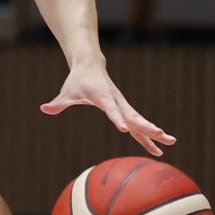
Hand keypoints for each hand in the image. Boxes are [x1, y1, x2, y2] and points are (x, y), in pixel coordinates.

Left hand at [41, 65, 174, 157]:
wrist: (90, 65)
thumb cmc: (77, 80)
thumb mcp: (66, 92)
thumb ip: (58, 103)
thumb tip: (44, 108)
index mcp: (103, 97)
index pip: (111, 110)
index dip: (117, 119)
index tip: (124, 129)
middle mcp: (117, 102)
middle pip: (134, 116)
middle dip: (148, 127)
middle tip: (162, 135)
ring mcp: (123, 106)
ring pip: (141, 121)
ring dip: (154, 133)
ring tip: (170, 143)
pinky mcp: (125, 110)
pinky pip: (138, 125)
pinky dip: (148, 136)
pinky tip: (158, 148)